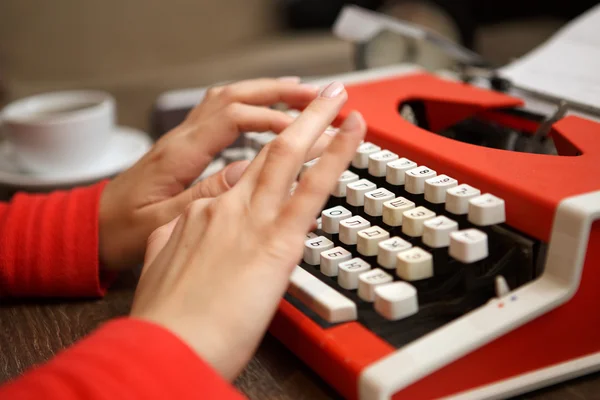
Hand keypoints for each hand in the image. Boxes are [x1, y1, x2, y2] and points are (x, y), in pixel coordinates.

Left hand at [98, 77, 323, 270]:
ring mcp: (181, 141)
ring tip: (298, 97)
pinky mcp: (183, 149)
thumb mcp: (162, 221)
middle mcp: (180, 140)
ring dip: (264, 94)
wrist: (91, 229)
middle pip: (233, 97)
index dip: (273, 117)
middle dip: (276, 91)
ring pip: (227, 100)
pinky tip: (265, 118)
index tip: (306, 125)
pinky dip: (249, 108)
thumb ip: (203, 197)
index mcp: (177, 155)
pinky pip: (220, 115)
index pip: (233, 119)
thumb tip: (245, 173)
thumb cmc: (120, 230)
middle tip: (314, 95)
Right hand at [130, 81, 365, 379]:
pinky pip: (313, 185)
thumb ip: (173, 242)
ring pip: (289, 154)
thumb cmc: (167, 319)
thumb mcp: (158, 268)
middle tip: (322, 97)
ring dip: (317, 120)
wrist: (165, 346)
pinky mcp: (277, 239)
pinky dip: (337, 153)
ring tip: (338, 97)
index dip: (269, 162)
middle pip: (269, 152)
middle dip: (299, 119)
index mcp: (200, 214)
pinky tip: (353, 132)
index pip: (241, 179)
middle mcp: (226, 206)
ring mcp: (251, 217)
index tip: (288, 153)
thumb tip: (182, 233)